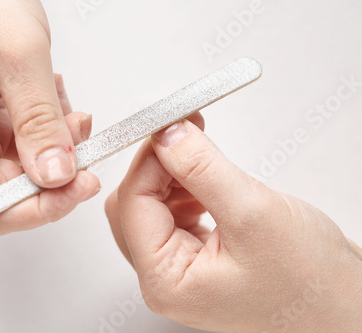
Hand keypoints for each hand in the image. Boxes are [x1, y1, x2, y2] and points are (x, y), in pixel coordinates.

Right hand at [0, 0, 99, 236]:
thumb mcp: (18, 56)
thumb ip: (39, 121)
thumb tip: (55, 176)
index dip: (37, 207)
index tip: (78, 185)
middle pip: (10, 196)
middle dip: (55, 173)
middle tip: (81, 139)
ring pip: (26, 173)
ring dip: (56, 146)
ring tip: (62, 105)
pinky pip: (29, 149)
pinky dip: (51, 131)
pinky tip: (51, 101)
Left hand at [105, 113, 361, 332]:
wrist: (346, 311)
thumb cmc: (312, 286)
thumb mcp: (253, 214)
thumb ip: (202, 169)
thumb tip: (168, 135)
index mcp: (165, 280)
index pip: (132, 204)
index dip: (148, 159)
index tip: (171, 125)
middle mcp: (165, 278)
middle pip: (134, 206)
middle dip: (158, 166)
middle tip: (186, 135)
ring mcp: (180, 269)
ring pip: (154, 207)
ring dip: (172, 176)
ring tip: (204, 160)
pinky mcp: (197, 258)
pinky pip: (175, 214)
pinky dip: (186, 189)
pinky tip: (208, 183)